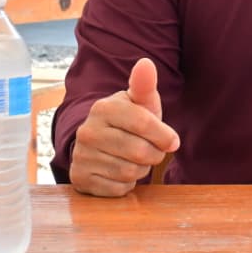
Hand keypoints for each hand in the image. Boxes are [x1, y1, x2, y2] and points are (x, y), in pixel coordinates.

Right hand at [70, 57, 180, 196]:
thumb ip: (145, 85)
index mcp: (103, 108)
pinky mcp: (80, 179)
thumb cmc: (130, 120)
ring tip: (134, 158)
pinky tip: (120, 171)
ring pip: (130, 172)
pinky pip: (118, 189)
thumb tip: (146, 63)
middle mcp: (87, 131)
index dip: (165, 136)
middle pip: (141, 152)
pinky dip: (126, 184)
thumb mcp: (140, 102)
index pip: (145, 124)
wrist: (101, 142)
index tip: (171, 140)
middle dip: (154, 154)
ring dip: (141, 169)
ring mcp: (81, 156)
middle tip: (150, 149)